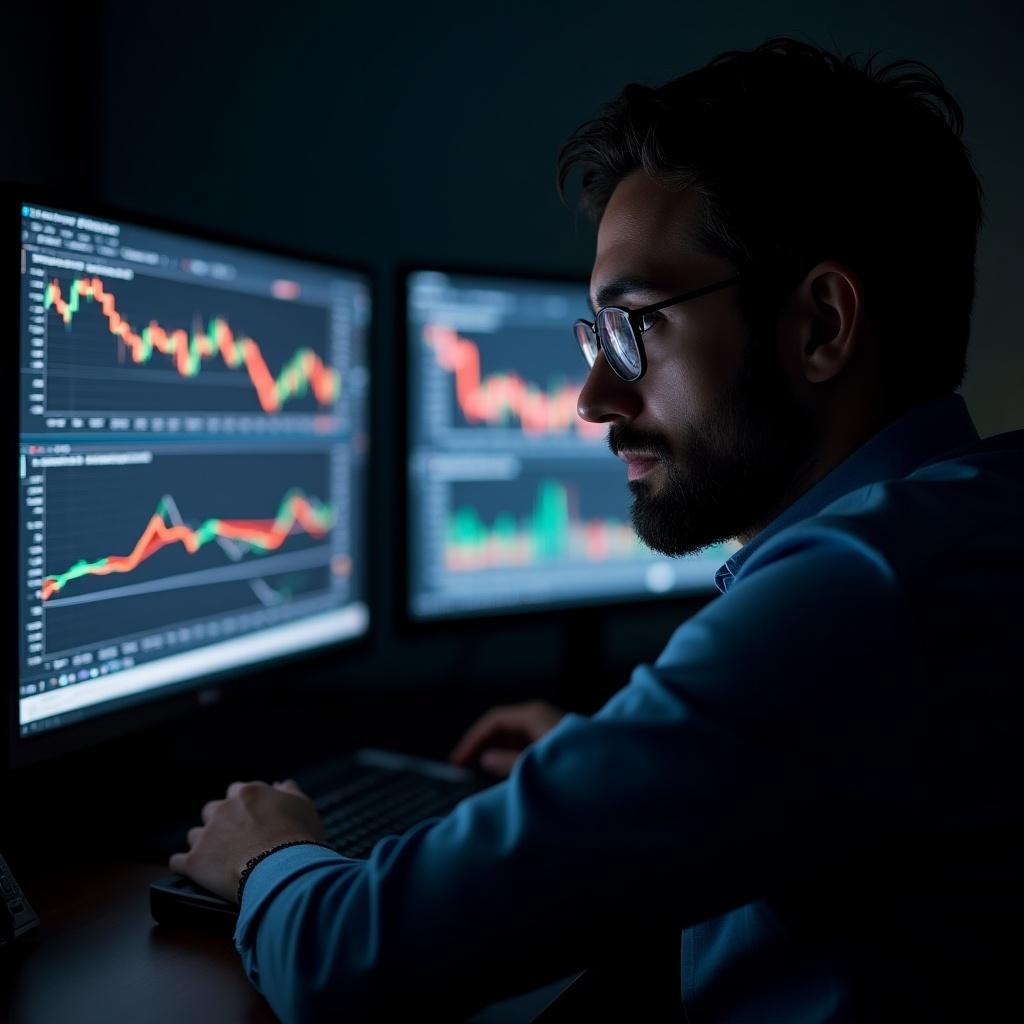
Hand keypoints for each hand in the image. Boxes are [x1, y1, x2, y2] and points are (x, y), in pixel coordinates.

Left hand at [168, 779, 328, 902]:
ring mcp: (207, 834)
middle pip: (212, 810)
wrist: (284, 871)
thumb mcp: (303, 807)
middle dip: (220, 822)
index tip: (251, 819)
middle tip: (235, 840)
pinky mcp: (194, 861)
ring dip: (204, 843)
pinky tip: (195, 873)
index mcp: (248, 793)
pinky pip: (178, 861)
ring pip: (195, 834)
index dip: (244, 806)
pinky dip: (185, 866)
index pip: (237, 791)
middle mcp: (223, 808)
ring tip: (217, 860)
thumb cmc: (299, 838)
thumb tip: (281, 784)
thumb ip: (290, 792)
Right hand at [449, 700, 565, 777]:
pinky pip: (526, 745)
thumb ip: (506, 763)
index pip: (493, 720)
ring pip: (514, 737)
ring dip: (496, 753)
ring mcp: (550, 727)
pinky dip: (512, 757)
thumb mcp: (533, 766)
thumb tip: (485, 760)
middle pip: (502, 727)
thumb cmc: (575, 766)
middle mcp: (541, 716)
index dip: (472, 740)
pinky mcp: (557, 741)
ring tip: (481, 775)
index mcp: (533, 715)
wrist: (614, 772)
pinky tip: (506, 775)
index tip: (458, 761)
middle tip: (464, 770)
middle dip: (482, 746)